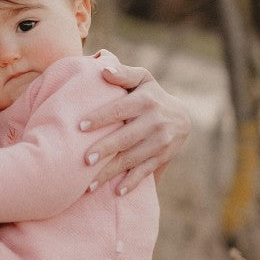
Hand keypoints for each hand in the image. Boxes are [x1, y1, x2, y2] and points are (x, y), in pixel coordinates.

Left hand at [80, 62, 190, 193]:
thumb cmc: (148, 94)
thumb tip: (103, 67)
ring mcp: (162, 141)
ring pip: (133, 158)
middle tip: (83, 160)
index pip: (120, 109)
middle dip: (104, 149)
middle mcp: (157, 120)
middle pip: (126, 138)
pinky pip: (147, 171)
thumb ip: (122, 73)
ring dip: (111, 172)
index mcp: (146, 99)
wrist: (180, 115)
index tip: (79, 126)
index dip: (100, 117)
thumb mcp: (141, 78)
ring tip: (88, 184)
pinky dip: (133, 182)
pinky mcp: (165, 157)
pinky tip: (116, 192)